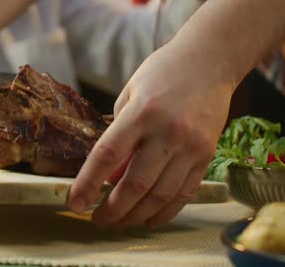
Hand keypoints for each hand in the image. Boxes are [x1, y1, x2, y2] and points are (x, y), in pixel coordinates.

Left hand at [67, 43, 234, 228]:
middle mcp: (168, 131)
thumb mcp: (129, 95)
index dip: (88, 183)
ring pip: (161, 195)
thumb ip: (119, 135)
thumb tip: (110, 177)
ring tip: (119, 223)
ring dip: (136, 216)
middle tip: (97, 220)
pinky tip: (148, 219)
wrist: (209, 61)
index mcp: (142, 112)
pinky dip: (165, 212)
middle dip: (112, 210)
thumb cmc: (163, 73)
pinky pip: (185, 193)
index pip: (107, 155)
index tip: (75, 202)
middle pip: (135, 183)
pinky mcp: (207, 155)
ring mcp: (191, 146)